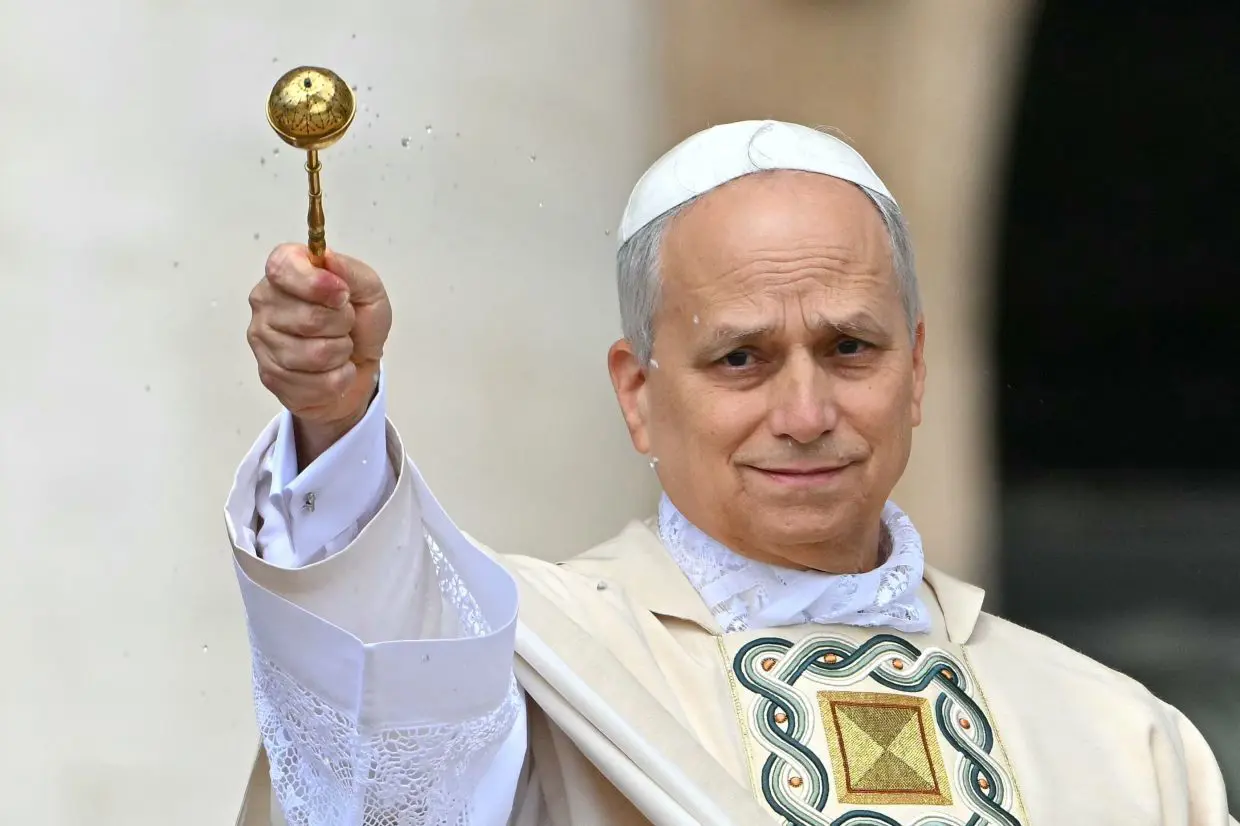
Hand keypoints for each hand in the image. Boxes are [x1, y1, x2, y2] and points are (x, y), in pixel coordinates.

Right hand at [247, 244, 391, 463]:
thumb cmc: (360, 321)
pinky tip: (333, 368)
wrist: (359, 364)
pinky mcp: (271, 377)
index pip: (282, 269)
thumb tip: (327, 259)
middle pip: (309, 318)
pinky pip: (317, 383)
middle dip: (343, 325)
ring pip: (315, 355)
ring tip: (340, 347)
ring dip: (341, 353)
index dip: (317, 284)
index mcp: (284, 272)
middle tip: (345, 324)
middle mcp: (264, 303)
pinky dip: (339, 378)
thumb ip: (350, 271)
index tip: (342, 294)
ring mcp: (263, 342)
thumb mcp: (368, 289)